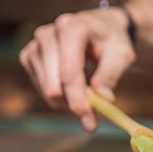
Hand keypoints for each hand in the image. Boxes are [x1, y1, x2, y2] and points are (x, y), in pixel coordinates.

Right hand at [19, 7, 134, 130]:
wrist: (100, 29)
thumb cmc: (112, 42)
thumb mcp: (122, 55)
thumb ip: (111, 74)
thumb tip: (103, 98)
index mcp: (72, 28)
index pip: (70, 71)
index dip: (78, 98)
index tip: (89, 121)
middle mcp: (48, 34)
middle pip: (55, 83)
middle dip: (74, 105)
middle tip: (91, 123)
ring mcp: (36, 45)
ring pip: (47, 88)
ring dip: (67, 102)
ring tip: (89, 98)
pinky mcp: (30, 56)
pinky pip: (41, 87)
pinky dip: (58, 97)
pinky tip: (73, 91)